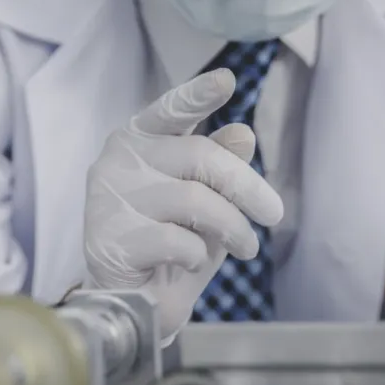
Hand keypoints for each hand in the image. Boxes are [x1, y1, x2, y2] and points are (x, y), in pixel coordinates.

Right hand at [83, 68, 285, 337]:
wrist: (132, 305)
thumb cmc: (170, 244)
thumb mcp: (205, 202)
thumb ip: (219, 167)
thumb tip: (243, 132)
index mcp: (139, 140)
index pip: (171, 110)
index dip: (198, 94)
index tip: (228, 80)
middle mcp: (119, 159)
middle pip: (201, 157)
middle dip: (248, 188)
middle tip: (274, 214)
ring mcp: (110, 196)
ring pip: (196, 201)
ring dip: (233, 229)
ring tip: (245, 248)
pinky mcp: (110, 237)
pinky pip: (177, 240)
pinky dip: (196, 255)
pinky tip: (189, 262)